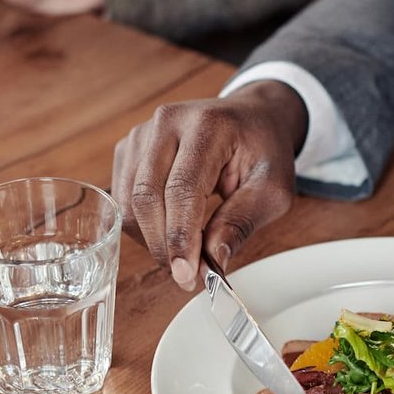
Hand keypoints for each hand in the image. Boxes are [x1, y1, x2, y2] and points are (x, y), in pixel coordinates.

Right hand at [111, 81, 307, 287]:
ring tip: (182, 254)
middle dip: (163, 245)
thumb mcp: (271, 190)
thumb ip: (240, 223)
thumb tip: (211, 261)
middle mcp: (167, 122)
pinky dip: (140, 226)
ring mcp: (142, 133)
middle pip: (146, 197)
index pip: (182, 190)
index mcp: (208, 125)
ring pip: (128, 202)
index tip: (187, 275)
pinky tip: (166, 234)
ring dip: (150, 239)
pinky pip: (122, 199)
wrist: (252, 118)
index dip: (180, 237)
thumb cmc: (264, 152)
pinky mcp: (129, 148)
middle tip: (186, 275)